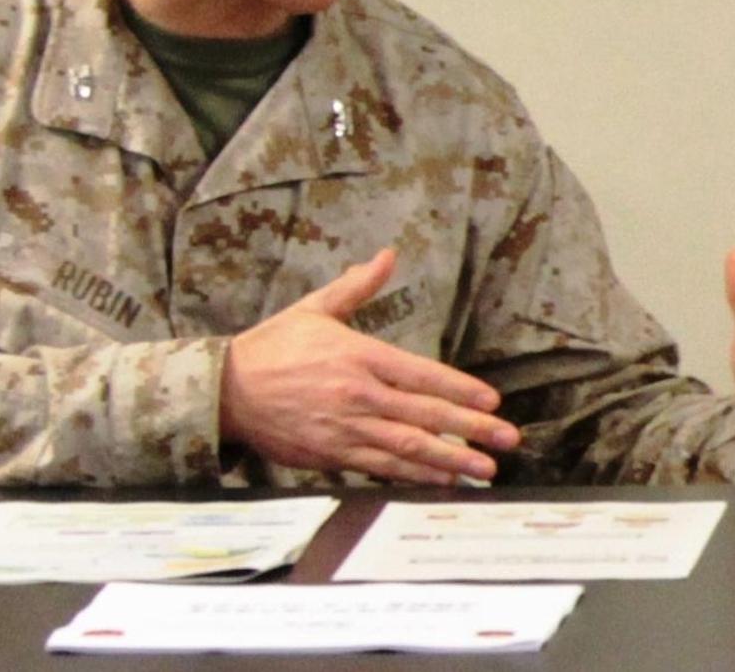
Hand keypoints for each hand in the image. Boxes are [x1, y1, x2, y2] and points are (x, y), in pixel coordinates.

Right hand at [219, 248, 519, 484]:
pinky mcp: (332, 454)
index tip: (491, 401)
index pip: (421, 373)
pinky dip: (413, 474)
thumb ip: (357, 286)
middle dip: (471, 429)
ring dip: (450, 459)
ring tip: (484, 469)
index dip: (459, 389)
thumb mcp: (315, 308)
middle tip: (507, 439)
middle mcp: (358, 393)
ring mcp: (346, 427)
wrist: (227, 390)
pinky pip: (381, 467)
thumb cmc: (273, 346)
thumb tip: (387, 255)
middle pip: (424, 414)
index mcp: (358, 355)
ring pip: (408, 447)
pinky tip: (439, 479)